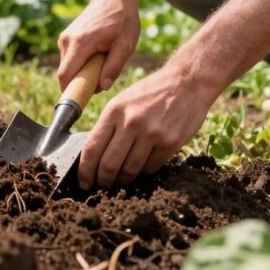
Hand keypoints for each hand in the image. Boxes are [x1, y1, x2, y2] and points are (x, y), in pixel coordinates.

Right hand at [57, 0, 139, 91]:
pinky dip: (81, 64)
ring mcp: (64, 38)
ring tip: (103, 61)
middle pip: (66, 74)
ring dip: (82, 72)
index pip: (66, 75)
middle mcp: (67, 40)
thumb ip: (113, 67)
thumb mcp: (126, 45)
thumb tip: (101, 87)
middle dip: (80, 82)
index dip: (70, 92)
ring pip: (67, 67)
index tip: (81, 103)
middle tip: (102, 80)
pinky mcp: (66, 38)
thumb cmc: (122, 19)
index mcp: (80, 43)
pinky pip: (69, 59)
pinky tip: (98, 55)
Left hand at [77, 65, 216, 188]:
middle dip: (102, 180)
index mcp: (114, 111)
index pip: (92, 148)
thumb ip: (109, 125)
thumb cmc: (150, 93)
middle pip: (109, 164)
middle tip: (101, 186)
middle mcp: (130, 122)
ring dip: (122, 180)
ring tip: (119, 181)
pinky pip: (150, 167)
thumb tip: (94, 155)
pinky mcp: (170, 142)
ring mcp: (151, 133)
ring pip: (130, 169)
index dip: (85, 170)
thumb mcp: (122, 101)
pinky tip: (140, 169)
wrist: (186, 82)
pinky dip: (143, 172)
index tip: (83, 181)